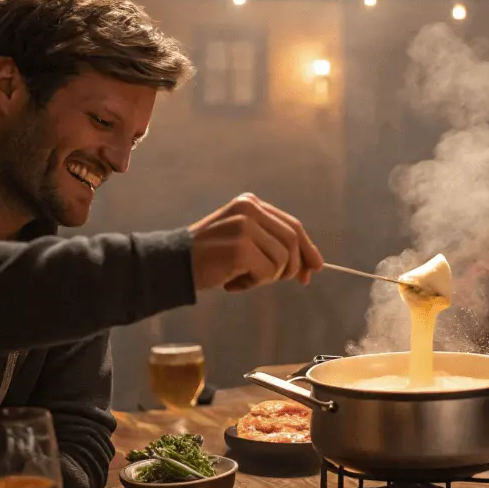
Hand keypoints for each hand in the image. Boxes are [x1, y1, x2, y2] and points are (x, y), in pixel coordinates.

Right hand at [189, 194, 323, 291]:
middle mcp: (249, 209)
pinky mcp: (240, 248)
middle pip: (292, 241)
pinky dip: (254, 283)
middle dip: (293, 266)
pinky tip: (232, 283)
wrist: (174, 264)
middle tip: (283, 281)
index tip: (314, 269)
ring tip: (244, 279)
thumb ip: (273, 246)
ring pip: (282, 260)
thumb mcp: (245, 242)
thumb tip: (310, 266)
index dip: (307, 249)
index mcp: (251, 203)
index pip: (292, 225)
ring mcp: (244, 227)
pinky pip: (267, 272)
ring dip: (268, 278)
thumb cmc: (211, 258)